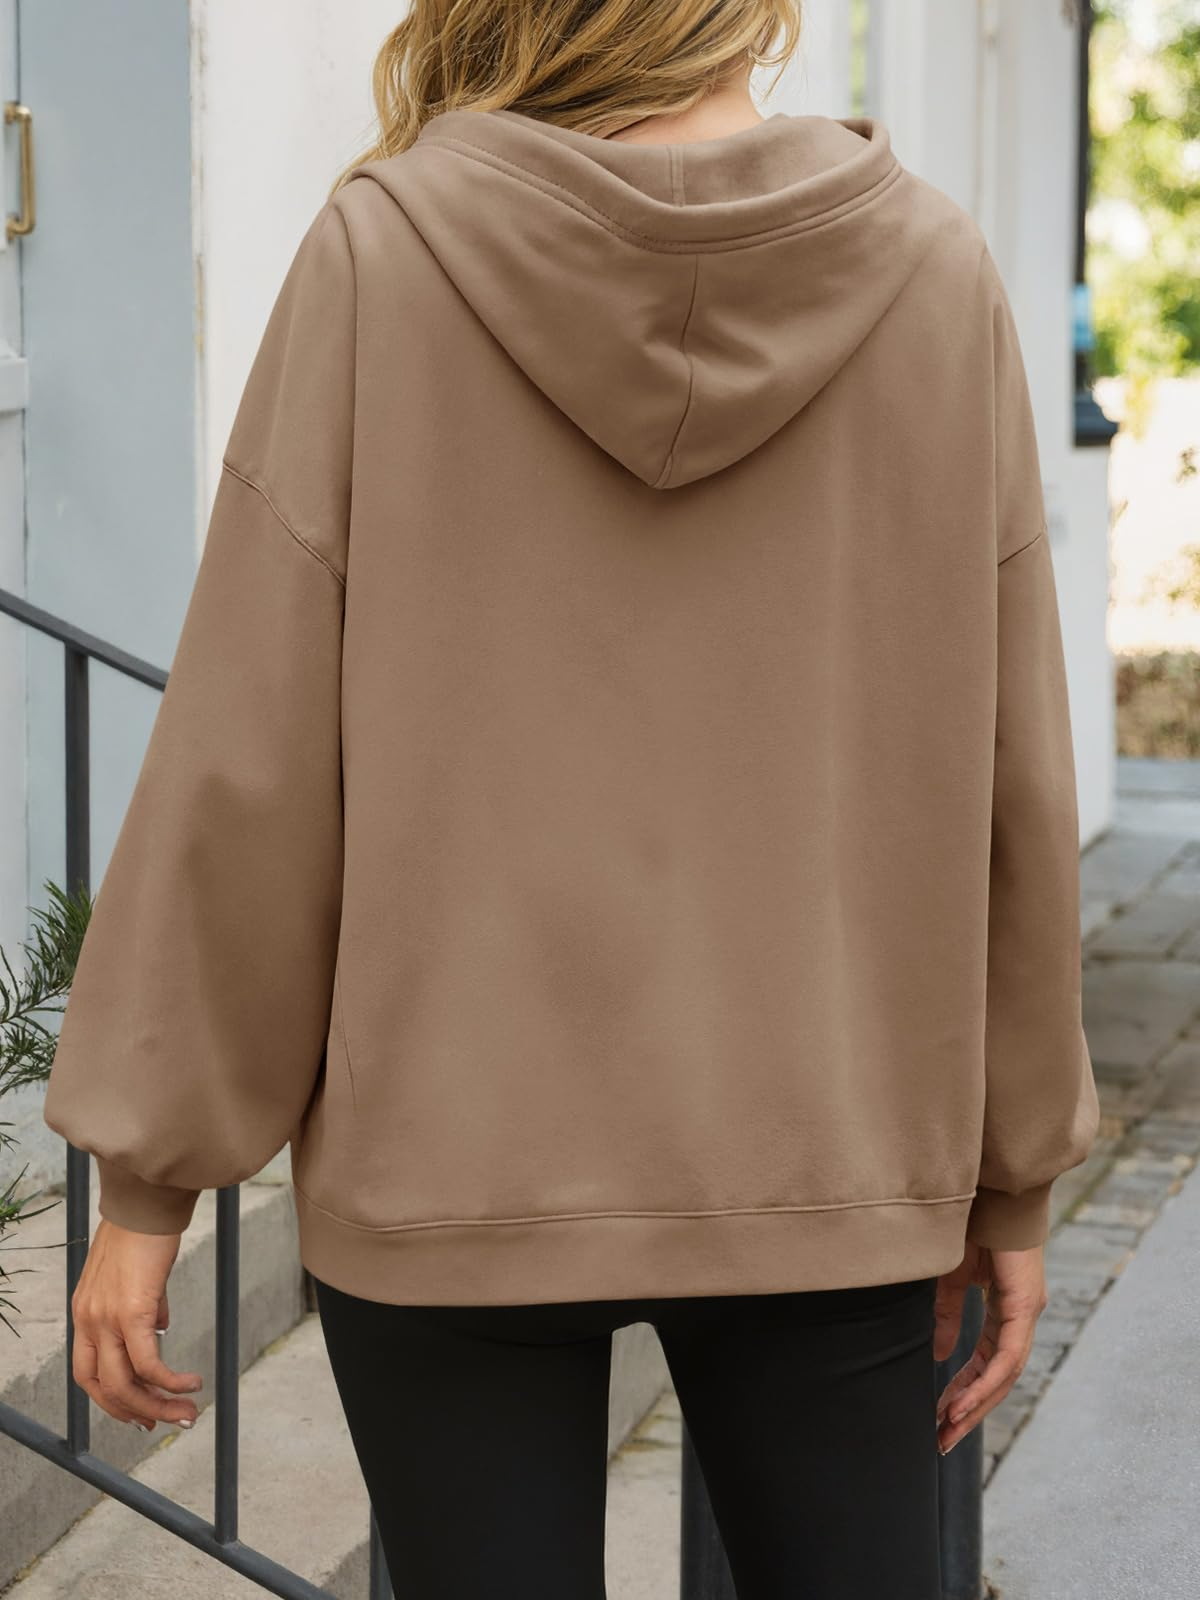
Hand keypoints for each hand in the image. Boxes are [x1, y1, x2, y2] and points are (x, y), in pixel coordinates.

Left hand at [70, 1217, 203, 1430]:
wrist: (145, 1201)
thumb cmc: (144, 1230)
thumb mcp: (134, 1275)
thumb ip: (143, 1305)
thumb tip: (160, 1329)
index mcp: (85, 1313)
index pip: (89, 1374)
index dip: (112, 1400)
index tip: (141, 1412)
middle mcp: (88, 1320)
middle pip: (105, 1388)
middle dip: (138, 1412)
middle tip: (169, 1422)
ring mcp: (106, 1317)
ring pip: (125, 1383)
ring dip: (157, 1405)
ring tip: (187, 1411)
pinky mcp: (132, 1310)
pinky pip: (149, 1361)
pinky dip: (170, 1380)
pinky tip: (192, 1382)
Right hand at [933, 1240, 1046, 1454]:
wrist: (991, 1191)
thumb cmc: (972, 1225)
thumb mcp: (951, 1278)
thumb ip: (947, 1316)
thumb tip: (940, 1354)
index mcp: (1005, 1312)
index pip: (985, 1364)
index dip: (964, 1392)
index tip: (941, 1417)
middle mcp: (1021, 1319)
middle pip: (997, 1380)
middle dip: (969, 1412)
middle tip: (942, 1440)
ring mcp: (1026, 1314)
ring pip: (1005, 1376)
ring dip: (975, 1405)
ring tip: (948, 1429)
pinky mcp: (1024, 1306)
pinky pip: (1006, 1357)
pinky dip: (985, 1383)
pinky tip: (963, 1402)